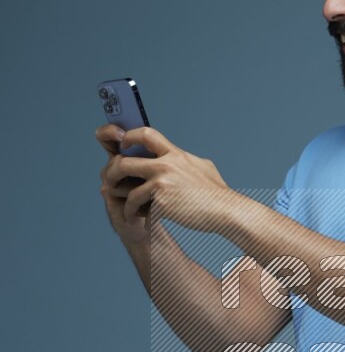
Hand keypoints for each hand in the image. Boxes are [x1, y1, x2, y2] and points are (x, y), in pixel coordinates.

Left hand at [99, 125, 229, 232]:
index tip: (123, 145)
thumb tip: (179, 158)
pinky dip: (132, 212)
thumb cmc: (217, 194)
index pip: (146, 134)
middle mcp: (166, 164)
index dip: (129, 137)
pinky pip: (136, 204)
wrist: (225, 211)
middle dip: (113, 171)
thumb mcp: (203, 168)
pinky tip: (136, 218)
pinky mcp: (160, 201)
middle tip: (111, 180)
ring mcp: (162, 182)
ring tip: (124, 206)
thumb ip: (186, 161)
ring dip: (120, 196)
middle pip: (125, 161)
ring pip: (126, 186)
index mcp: (175, 154)